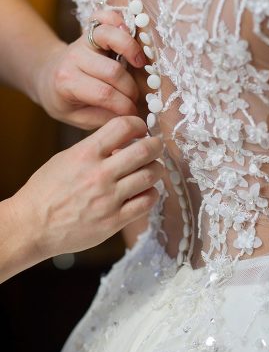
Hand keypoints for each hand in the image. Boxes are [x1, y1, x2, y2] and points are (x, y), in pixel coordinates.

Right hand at [9, 116, 162, 258]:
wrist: (31, 226)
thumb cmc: (46, 191)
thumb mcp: (65, 159)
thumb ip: (95, 149)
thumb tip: (125, 141)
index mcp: (85, 154)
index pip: (123, 126)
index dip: (138, 125)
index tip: (141, 130)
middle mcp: (99, 174)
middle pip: (145, 150)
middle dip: (156, 146)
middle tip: (155, 148)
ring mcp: (108, 199)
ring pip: (151, 175)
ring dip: (156, 170)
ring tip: (150, 170)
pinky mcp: (114, 220)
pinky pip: (147, 202)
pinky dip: (151, 194)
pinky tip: (144, 192)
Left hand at [33, 10, 145, 129]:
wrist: (47, 76)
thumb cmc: (65, 100)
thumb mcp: (75, 118)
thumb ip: (102, 119)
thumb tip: (130, 117)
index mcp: (67, 83)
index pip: (103, 94)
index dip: (124, 106)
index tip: (133, 114)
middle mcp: (73, 59)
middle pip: (112, 71)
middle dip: (130, 89)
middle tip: (134, 99)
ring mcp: (82, 41)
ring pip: (110, 36)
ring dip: (131, 50)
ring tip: (140, 64)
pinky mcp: (90, 30)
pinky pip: (104, 17)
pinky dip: (118, 20)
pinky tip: (129, 33)